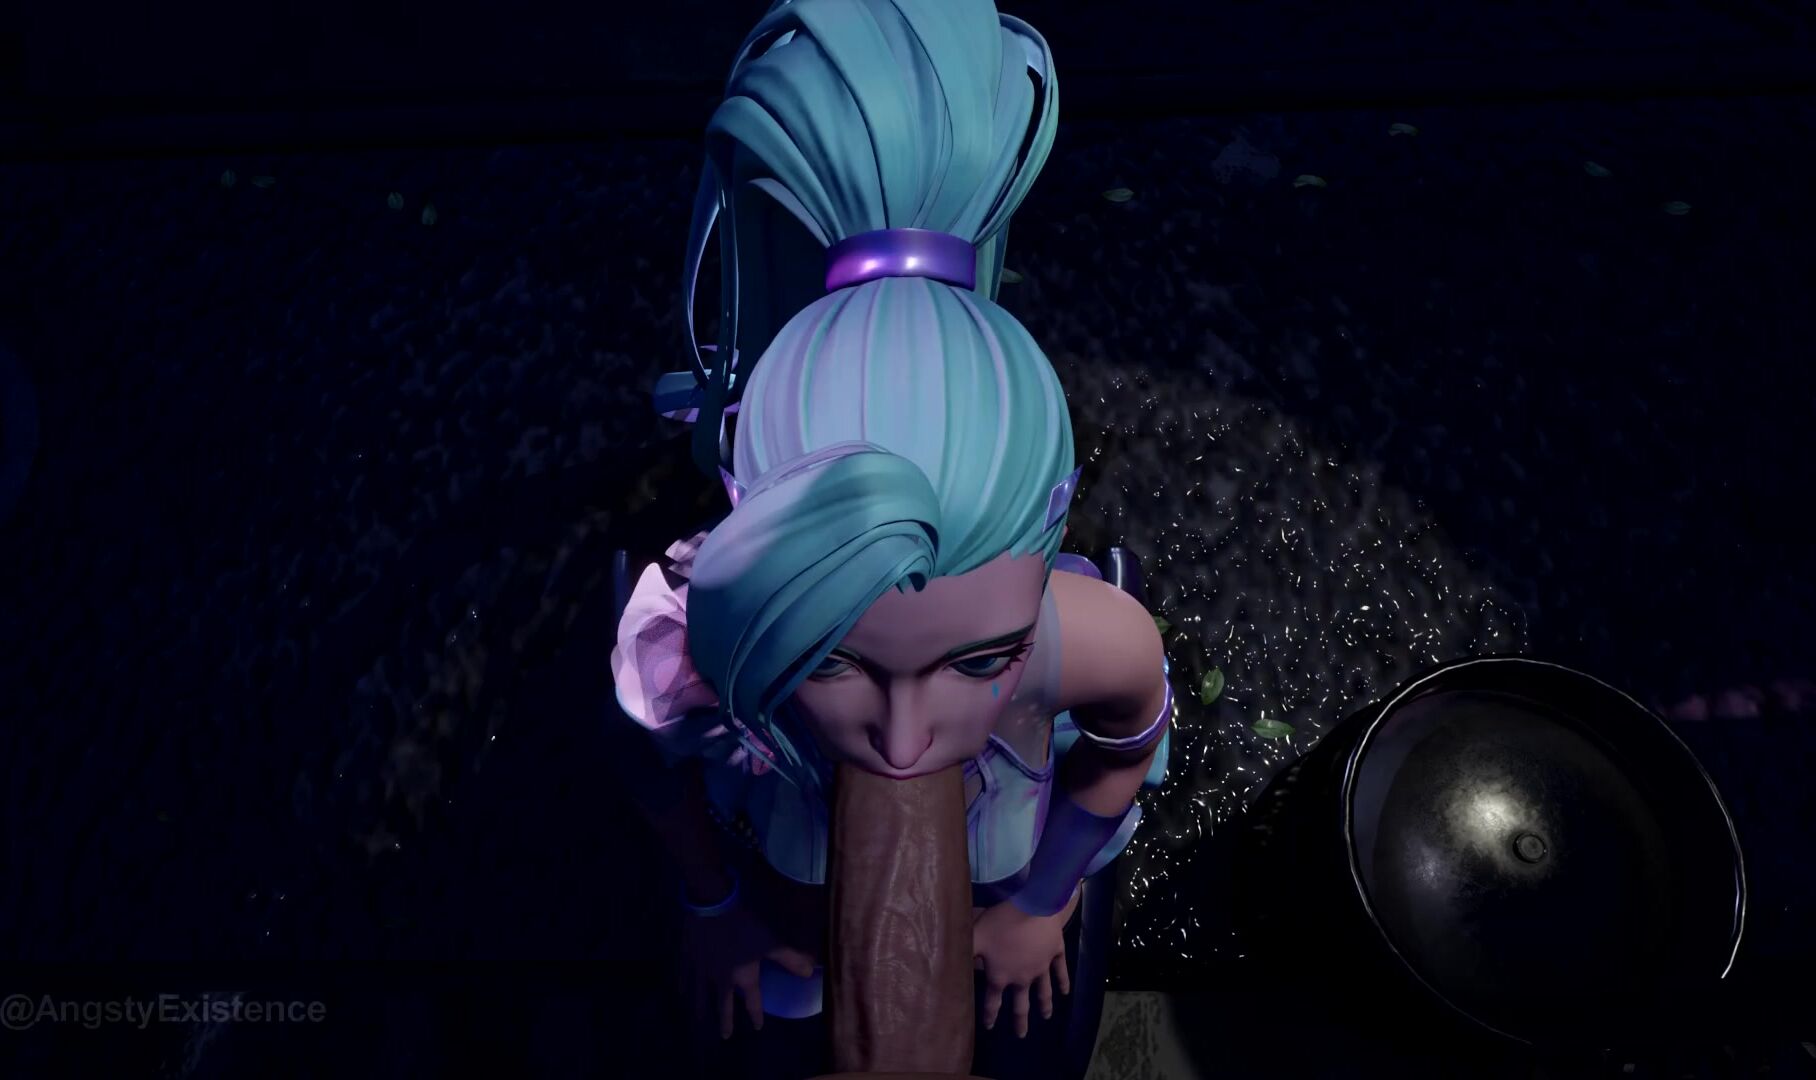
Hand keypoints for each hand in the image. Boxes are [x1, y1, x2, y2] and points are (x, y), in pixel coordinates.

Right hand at [680, 899, 817, 1038]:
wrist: (711, 906)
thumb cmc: (744, 926)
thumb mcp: (771, 942)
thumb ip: (790, 959)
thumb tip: (811, 972)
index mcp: (742, 977)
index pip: (752, 1001)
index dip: (756, 1015)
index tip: (758, 1027)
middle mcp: (721, 979)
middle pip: (723, 1004)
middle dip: (725, 1021)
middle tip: (725, 1036)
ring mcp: (702, 970)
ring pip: (701, 994)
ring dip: (701, 1007)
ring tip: (699, 1018)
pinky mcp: (689, 957)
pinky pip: (685, 975)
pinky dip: (683, 984)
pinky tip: (681, 989)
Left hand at [971, 888, 1079, 1037]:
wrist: (1032, 906)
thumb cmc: (1000, 922)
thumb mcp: (975, 936)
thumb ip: (962, 951)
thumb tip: (947, 966)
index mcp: (1001, 976)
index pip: (993, 1001)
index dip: (990, 1015)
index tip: (990, 1026)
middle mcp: (1022, 978)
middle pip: (1021, 1005)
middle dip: (1020, 1021)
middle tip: (1022, 1035)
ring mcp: (1041, 967)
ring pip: (1043, 992)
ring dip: (1044, 1005)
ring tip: (1046, 1017)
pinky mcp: (1055, 953)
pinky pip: (1060, 971)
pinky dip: (1063, 982)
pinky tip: (1065, 992)